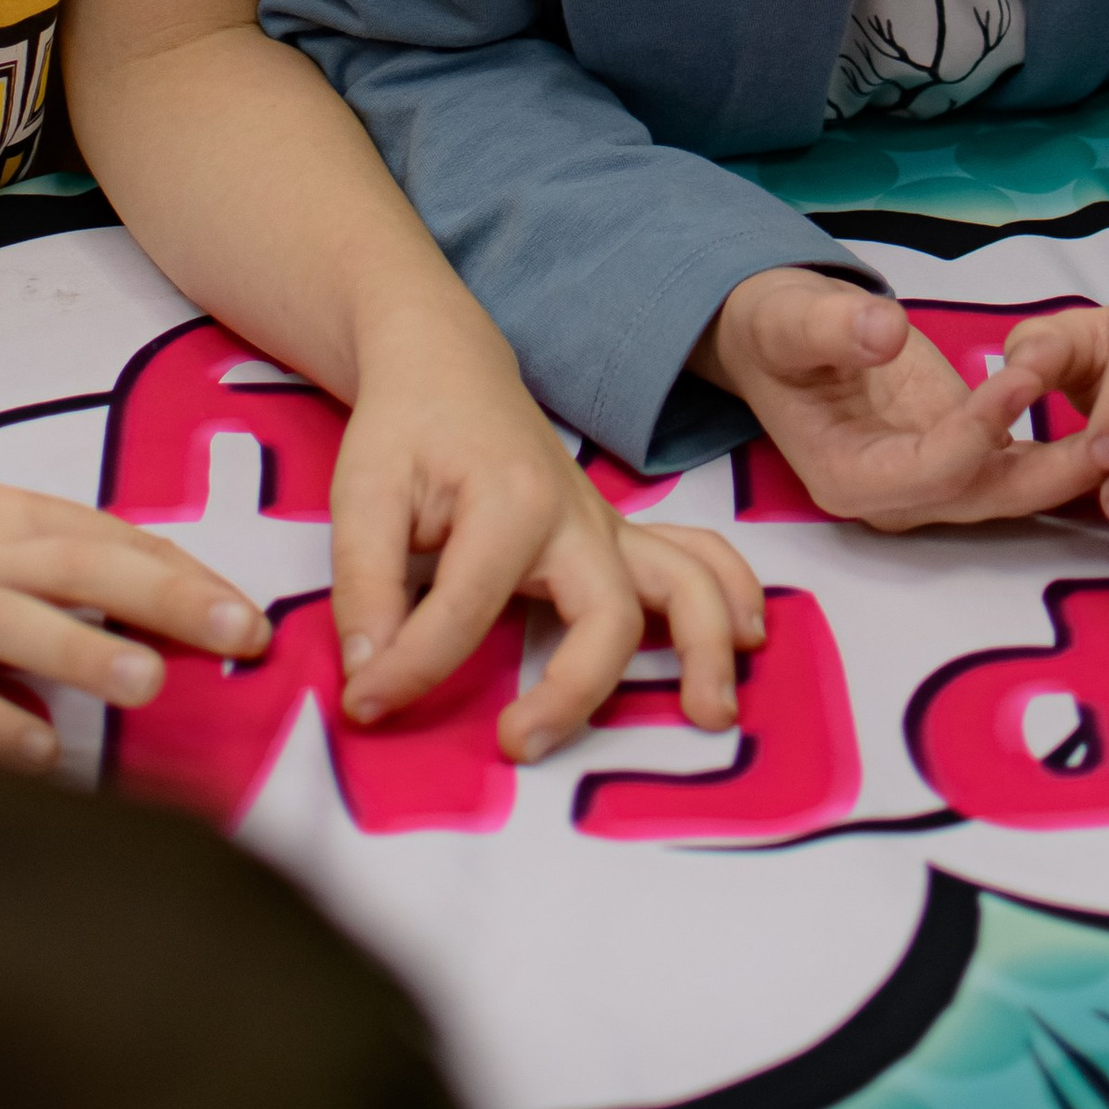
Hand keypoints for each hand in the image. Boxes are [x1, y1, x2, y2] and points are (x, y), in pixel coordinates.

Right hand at [0, 421, 270, 771]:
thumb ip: (29, 552)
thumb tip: (110, 601)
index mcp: (0, 514)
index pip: (109, 539)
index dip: (183, 574)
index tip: (246, 608)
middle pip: (86, 570)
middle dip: (169, 601)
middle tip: (242, 633)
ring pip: (17, 627)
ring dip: (86, 654)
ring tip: (151, 684)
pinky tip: (38, 750)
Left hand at [326, 317, 763, 762]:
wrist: (448, 363)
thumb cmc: (404, 427)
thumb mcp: (361, 494)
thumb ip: (366, 586)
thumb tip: (369, 681)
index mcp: (509, 501)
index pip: (467, 610)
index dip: (412, 670)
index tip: (366, 705)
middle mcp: (575, 516)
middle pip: (607, 615)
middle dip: (575, 691)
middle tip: (516, 745)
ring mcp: (606, 527)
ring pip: (684, 582)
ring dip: (705, 647)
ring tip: (708, 712)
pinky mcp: (616, 537)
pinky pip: (693, 559)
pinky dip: (730, 596)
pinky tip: (747, 640)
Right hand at [694, 268, 1097, 530]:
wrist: (777, 338)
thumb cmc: (776, 328)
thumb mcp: (789, 319)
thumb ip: (831, 328)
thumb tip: (884, 332)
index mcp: (847, 477)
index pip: (929, 472)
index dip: (979, 430)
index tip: (1024, 376)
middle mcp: (895, 498)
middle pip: (984, 497)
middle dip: (1052, 474)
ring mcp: (929, 484)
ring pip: (1011, 490)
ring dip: (1071, 471)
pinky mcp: (957, 458)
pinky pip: (1017, 467)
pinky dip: (1064, 456)